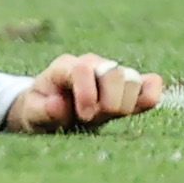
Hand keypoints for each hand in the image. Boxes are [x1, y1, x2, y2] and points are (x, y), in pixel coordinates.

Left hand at [4, 53, 162, 132]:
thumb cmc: (41, 109)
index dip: (87, 93)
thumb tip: (59, 104)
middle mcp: (92, 64)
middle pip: (113, 74)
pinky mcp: (130, 86)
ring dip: (125, 103)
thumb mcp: (32, 113)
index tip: (85, 116)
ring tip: (107, 115)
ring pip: (132, 80)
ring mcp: (112, 72)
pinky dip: (151, 94)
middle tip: (94, 118)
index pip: (82, 69)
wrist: (52, 110)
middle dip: (109, 102)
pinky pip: (151, 84)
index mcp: (65, 66)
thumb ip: (41, 110)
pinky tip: (139, 106)